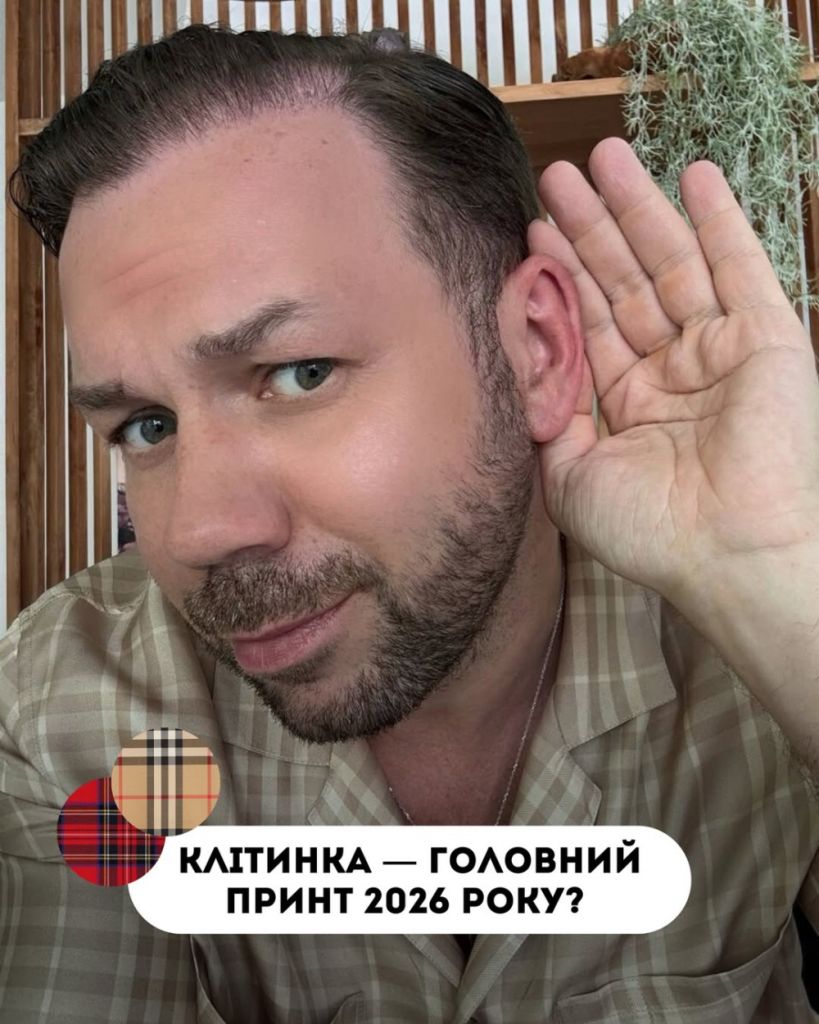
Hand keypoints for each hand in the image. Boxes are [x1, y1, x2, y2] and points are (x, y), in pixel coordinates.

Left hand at [530, 137, 818, 602]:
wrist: (726, 554)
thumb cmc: (648, 532)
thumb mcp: (570, 477)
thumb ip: (546, 420)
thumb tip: (517, 370)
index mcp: (627, 403)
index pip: (589, 322)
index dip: (560, 275)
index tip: (530, 230)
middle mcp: (672, 371)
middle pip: (623, 281)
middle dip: (590, 228)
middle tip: (556, 175)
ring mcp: (719, 351)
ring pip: (672, 262)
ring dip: (640, 207)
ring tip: (604, 155)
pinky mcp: (766, 338)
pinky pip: (742, 266)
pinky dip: (720, 220)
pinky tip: (694, 175)